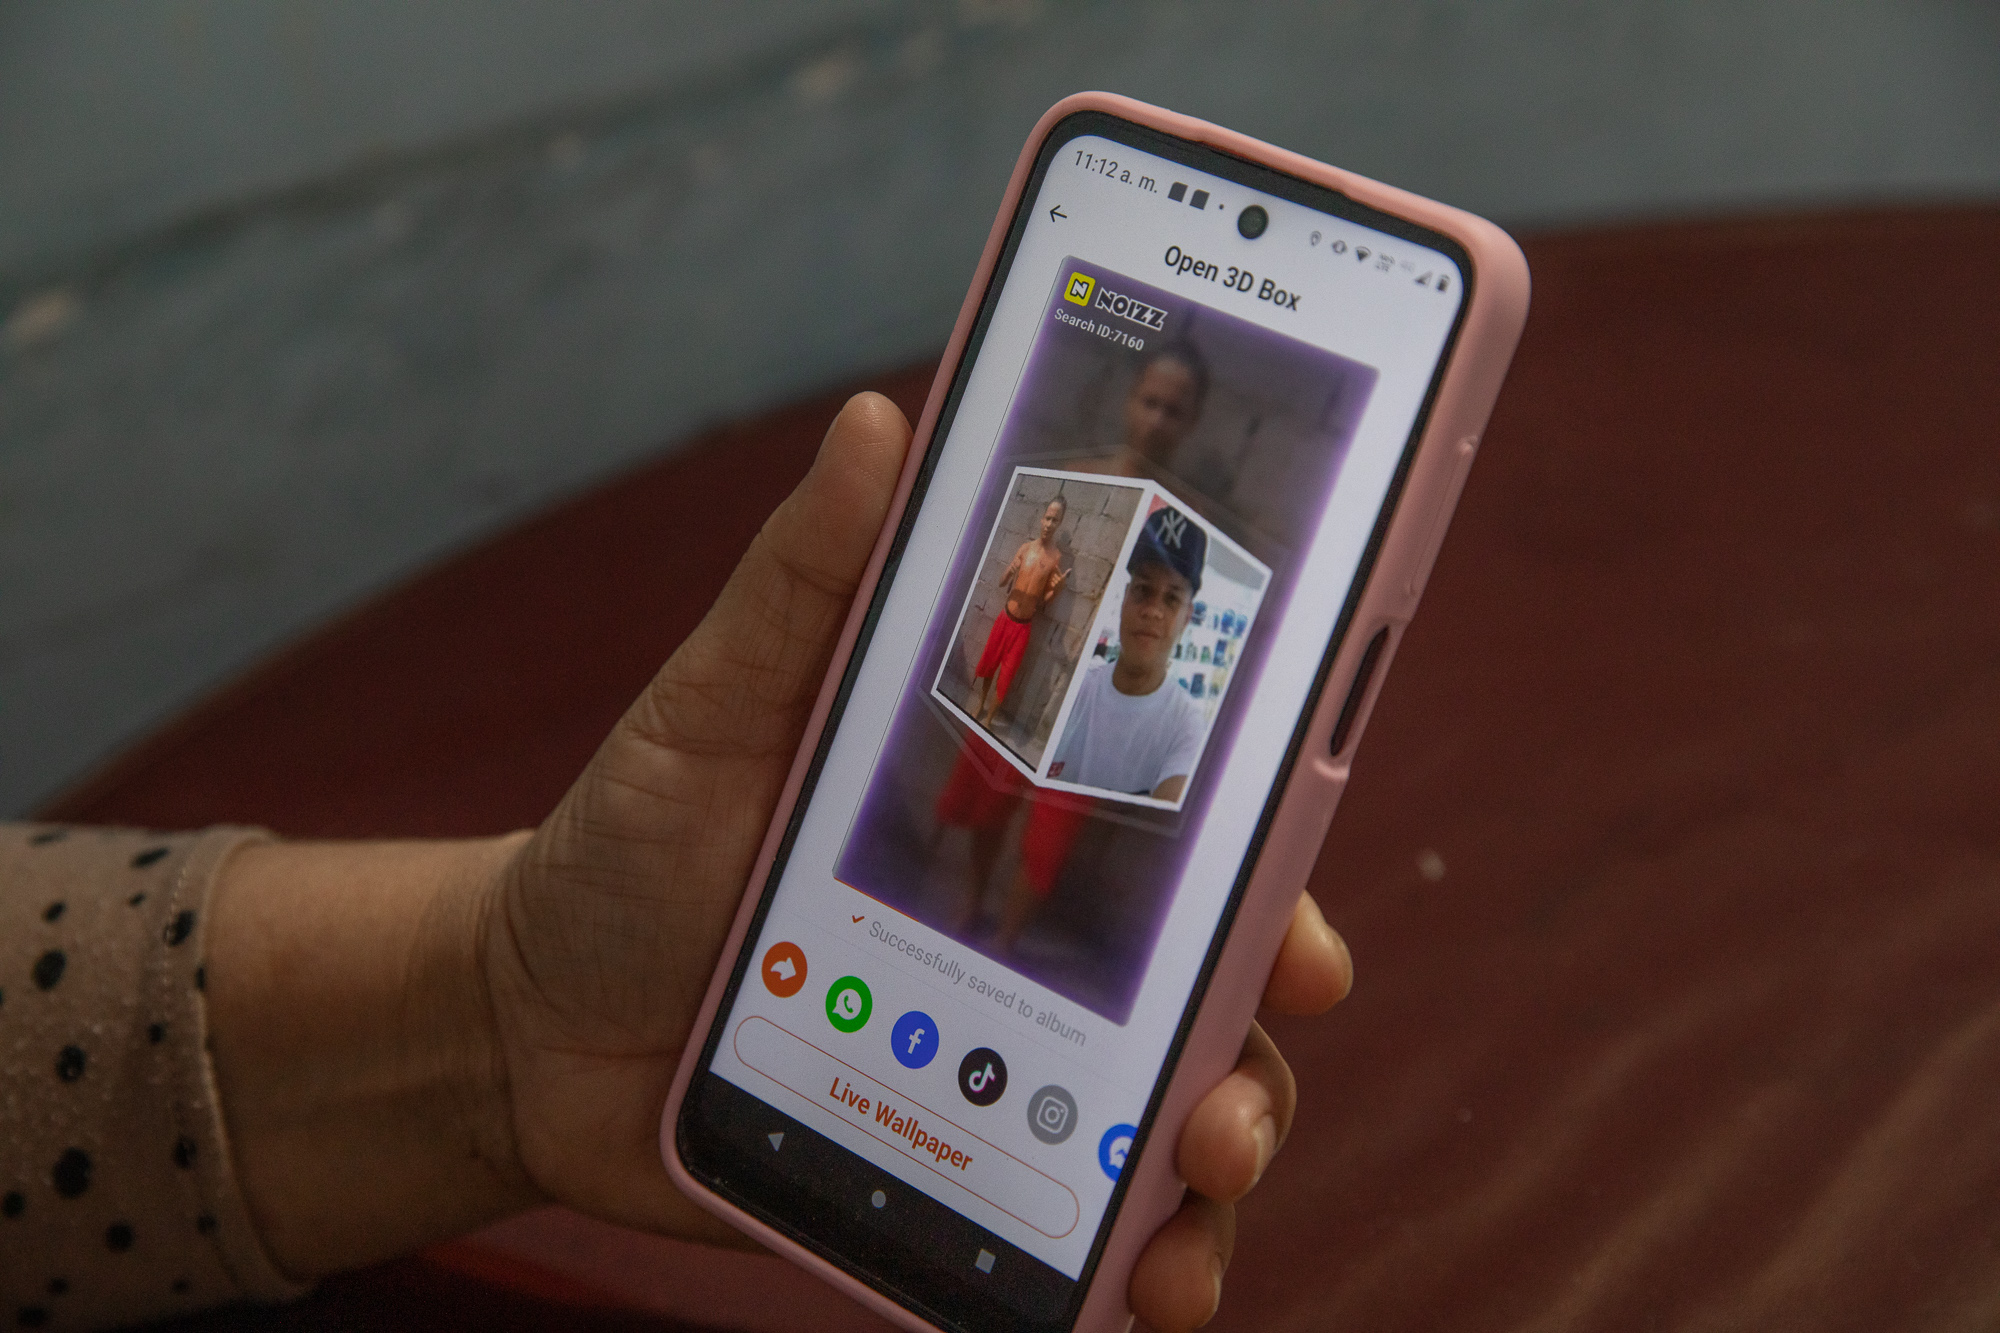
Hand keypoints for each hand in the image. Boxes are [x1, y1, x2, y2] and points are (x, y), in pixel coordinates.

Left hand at [487, 392, 1353, 1324]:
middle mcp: (1045, 939)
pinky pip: (1077, 1217)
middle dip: (1256, 1045)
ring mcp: (1009, 1058)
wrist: (526, 1018)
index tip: (1299, 925)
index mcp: (1025, 812)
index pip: (1193, 834)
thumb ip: (804, 577)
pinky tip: (1129, 1291)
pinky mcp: (958, 1160)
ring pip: (1172, 1114)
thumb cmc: (633, 838)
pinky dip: (1135, 1260)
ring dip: (1217, 1165)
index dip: (1272, 876)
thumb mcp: (713, 699)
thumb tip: (879, 419)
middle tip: (1219, 1096)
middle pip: (1214, 990)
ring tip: (1180, 1209)